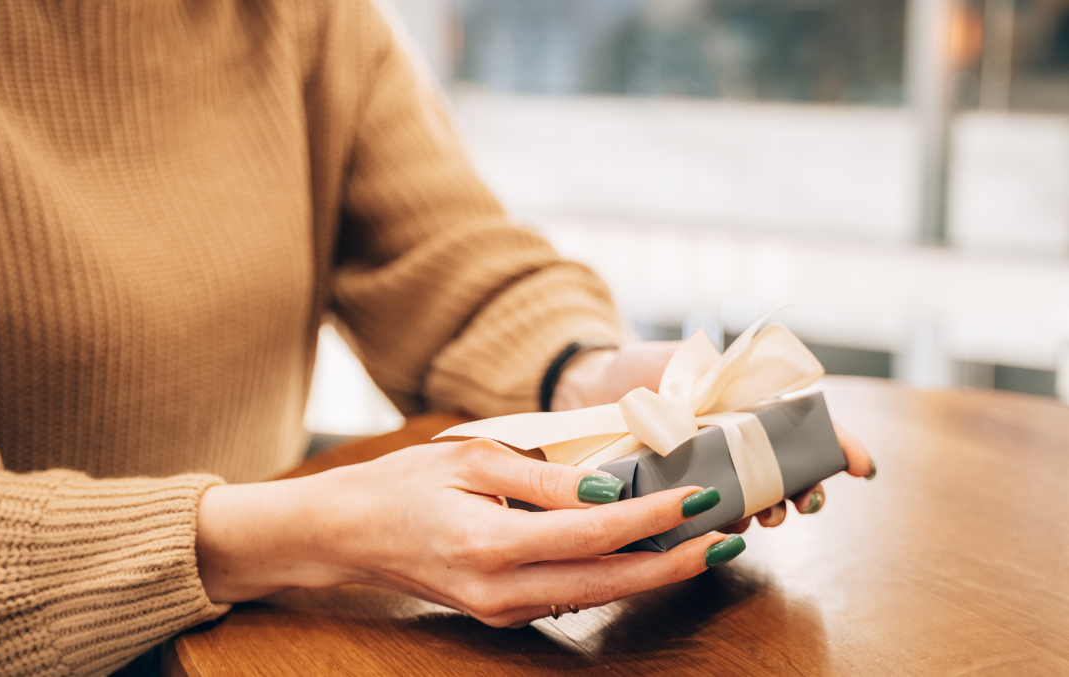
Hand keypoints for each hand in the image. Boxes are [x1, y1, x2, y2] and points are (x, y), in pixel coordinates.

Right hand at [195, 439, 745, 626]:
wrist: (346, 535)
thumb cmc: (401, 484)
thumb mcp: (468, 459)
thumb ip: (540, 477)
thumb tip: (607, 488)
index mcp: (490, 544)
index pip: (591, 535)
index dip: (650, 519)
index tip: (697, 498)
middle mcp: (500, 591)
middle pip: (606, 584)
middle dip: (672, 563)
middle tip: (727, 538)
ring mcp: (500, 610)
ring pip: (593, 598)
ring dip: (650, 576)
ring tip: (701, 548)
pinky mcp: (500, 613)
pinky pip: (568, 599)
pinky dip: (611, 580)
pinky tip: (641, 557)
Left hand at [551, 341, 875, 531]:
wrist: (590, 385)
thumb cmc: (643, 368)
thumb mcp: (690, 364)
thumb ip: (724, 381)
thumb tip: (759, 403)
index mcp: (751, 404)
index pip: (810, 426)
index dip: (841, 445)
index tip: (862, 468)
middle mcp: (738, 439)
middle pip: (792, 471)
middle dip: (808, 491)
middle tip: (804, 504)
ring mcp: (712, 466)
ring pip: (757, 498)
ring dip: (768, 512)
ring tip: (763, 519)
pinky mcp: (681, 490)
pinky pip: (712, 514)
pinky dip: (725, 524)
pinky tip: (724, 528)